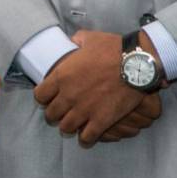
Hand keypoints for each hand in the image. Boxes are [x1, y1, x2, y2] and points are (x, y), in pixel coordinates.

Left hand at [33, 30, 155, 146]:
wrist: (136, 64)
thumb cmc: (112, 49)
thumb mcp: (89, 39)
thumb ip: (77, 40)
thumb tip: (73, 41)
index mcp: (61, 76)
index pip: (40, 95)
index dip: (43, 97)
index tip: (49, 97)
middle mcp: (68, 95)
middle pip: (51, 114)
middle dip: (53, 114)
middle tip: (59, 113)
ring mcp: (84, 110)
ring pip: (66, 127)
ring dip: (68, 127)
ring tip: (72, 125)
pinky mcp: (101, 121)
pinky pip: (87, 137)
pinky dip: (85, 139)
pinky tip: (87, 136)